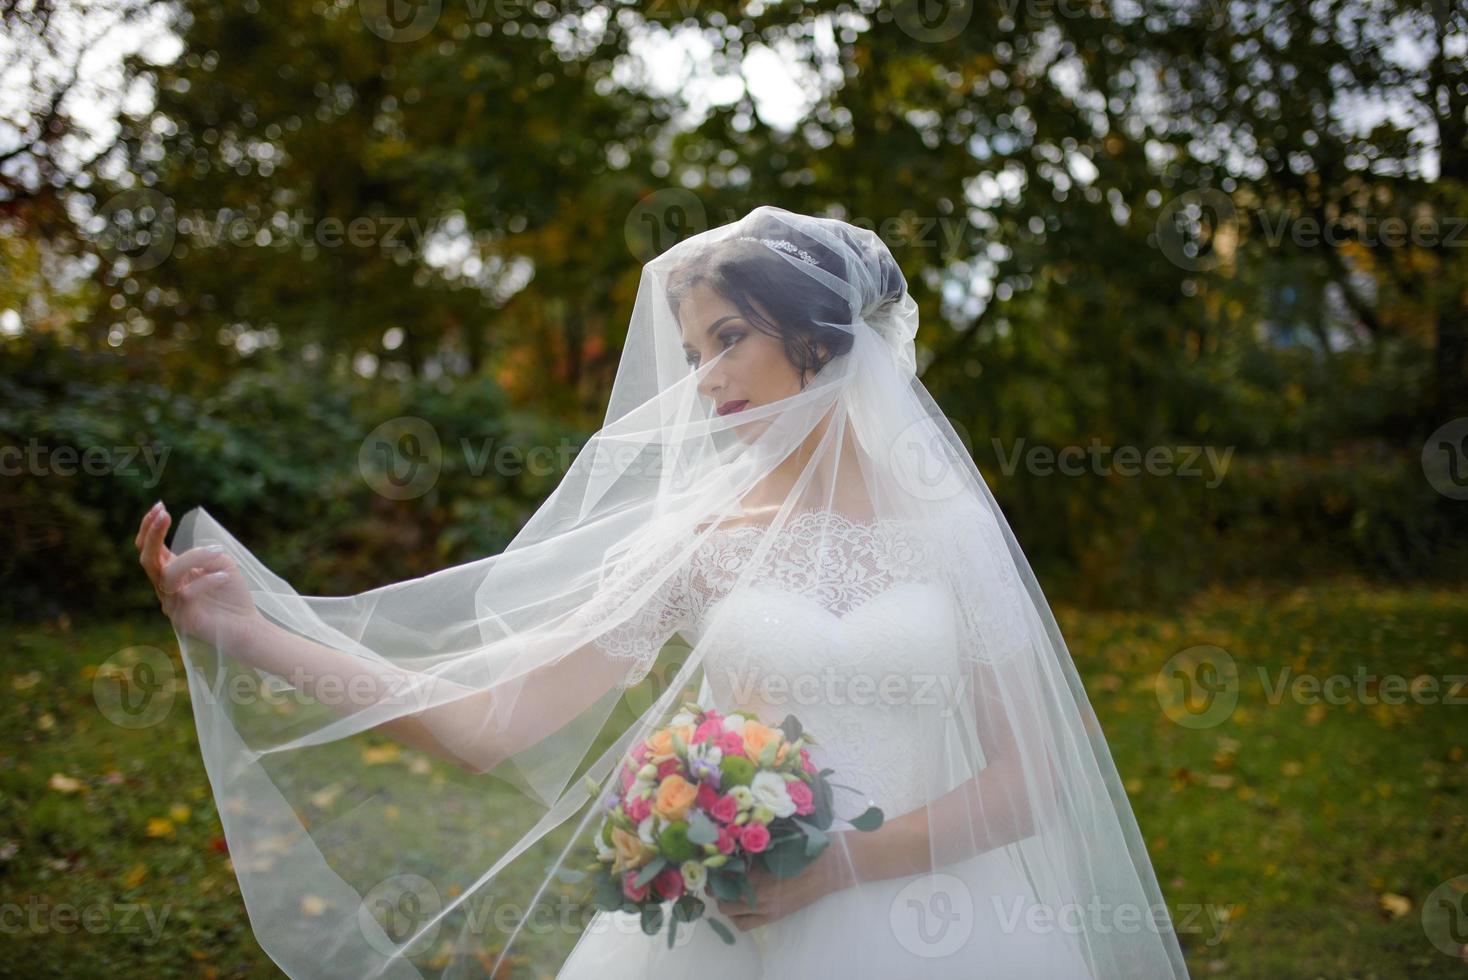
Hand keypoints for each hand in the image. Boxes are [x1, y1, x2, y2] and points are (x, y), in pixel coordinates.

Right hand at [135, 501, 259, 646]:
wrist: (246, 626)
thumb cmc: (231, 592)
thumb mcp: (219, 562)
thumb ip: (202, 552)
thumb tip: (191, 549)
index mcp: (171, 571)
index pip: (150, 548)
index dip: (150, 528)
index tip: (160, 506)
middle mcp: (166, 587)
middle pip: (147, 560)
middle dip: (152, 535)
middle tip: (163, 513)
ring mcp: (171, 604)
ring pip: (168, 575)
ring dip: (193, 558)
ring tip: (218, 552)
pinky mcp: (182, 618)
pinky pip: (187, 593)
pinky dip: (207, 581)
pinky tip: (225, 576)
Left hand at [714, 837, 853, 931]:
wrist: (826, 867)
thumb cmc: (800, 849)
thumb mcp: (771, 846)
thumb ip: (749, 852)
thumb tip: (728, 849)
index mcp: (756, 876)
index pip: (723, 879)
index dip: (713, 873)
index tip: (710, 865)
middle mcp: (758, 897)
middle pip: (723, 900)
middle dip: (716, 890)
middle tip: (716, 878)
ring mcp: (766, 910)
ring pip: (732, 915)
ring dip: (726, 904)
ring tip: (727, 892)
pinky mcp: (774, 916)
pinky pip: (746, 924)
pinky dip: (738, 916)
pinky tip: (741, 903)